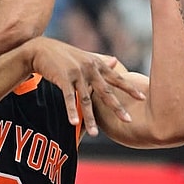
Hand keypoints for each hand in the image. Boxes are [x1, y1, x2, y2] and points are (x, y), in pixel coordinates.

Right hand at [24, 37, 144, 135]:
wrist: (41, 49)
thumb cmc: (63, 54)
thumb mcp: (84, 56)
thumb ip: (100, 60)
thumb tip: (116, 61)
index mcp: (96, 64)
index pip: (116, 78)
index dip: (129, 88)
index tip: (142, 97)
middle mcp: (89, 68)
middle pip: (105, 92)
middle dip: (117, 107)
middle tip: (127, 120)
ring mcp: (76, 73)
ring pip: (86, 100)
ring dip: (90, 118)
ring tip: (96, 134)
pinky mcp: (63, 78)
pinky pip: (69, 98)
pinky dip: (71, 111)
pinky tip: (74, 123)